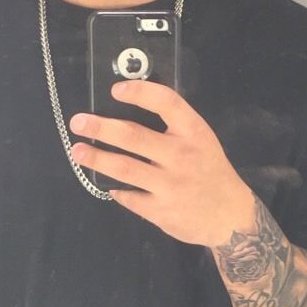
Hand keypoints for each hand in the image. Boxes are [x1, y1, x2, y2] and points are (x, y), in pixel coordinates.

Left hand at [68, 80, 253, 246]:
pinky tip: (106, 183)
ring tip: (77, 151)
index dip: (139, 92)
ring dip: (96, 158)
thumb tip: (127, 111)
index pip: (165, 102)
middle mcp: (181, 156)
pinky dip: (115, 189)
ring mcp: (170, 185)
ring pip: (124, 168)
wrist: (230, 217)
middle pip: (133, 136)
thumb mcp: (201, 141)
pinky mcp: (161, 211)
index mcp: (194, 132)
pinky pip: (129, 197)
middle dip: (101, 127)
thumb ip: (173, 127)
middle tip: (78, 122)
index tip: (115, 90)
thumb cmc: (210, 171)